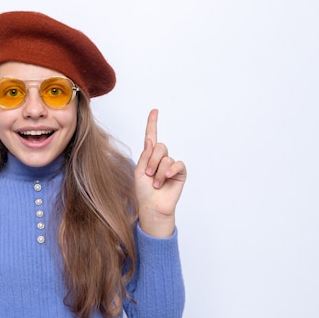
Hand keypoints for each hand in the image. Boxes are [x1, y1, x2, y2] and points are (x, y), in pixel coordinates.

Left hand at [134, 109, 186, 236]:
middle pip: (160, 147)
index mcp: (148, 156)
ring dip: (158, 171)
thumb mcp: (139, 171)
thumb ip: (145, 155)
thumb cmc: (143, 191)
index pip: (151, 137)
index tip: (154, 111)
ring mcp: (171, 165)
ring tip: (155, 183)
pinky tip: (166, 178)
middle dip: (152, 161)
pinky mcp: (180, 173)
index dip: (152, 124)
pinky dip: (170, 170)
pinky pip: (177, 164)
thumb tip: (150, 140)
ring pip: (166, 157)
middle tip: (148, 174)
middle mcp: (160, 159)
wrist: (152, 206)